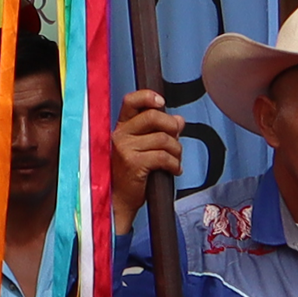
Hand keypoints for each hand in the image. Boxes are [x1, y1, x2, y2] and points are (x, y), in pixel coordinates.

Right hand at [111, 90, 183, 234]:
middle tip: (175, 140)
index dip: (148, 97)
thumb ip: (159, 132)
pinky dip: (174, 164)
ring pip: (164, 139)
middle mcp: (120, 134)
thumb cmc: (131, 174)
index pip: (131, 101)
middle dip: (172, 127)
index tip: (162, 103)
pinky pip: (164, 157)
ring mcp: (125, 148)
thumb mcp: (143, 148)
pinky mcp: (133, 163)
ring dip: (177, 151)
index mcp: (121, 128)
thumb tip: (179, 119)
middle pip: (154, 116)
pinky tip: (173, 170)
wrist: (118, 200)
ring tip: (174, 161)